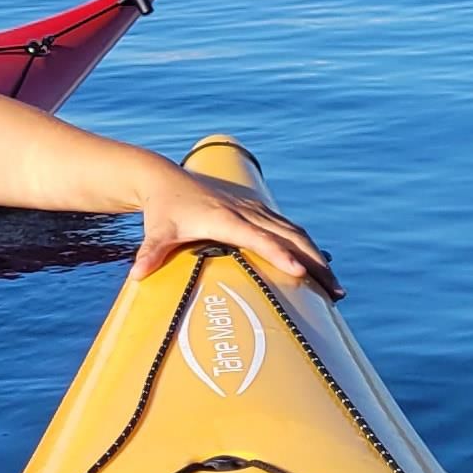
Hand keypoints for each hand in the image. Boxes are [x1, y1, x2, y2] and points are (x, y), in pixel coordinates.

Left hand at [133, 163, 338, 294]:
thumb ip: (151, 251)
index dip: (279, 254)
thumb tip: (137, 273)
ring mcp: (255, 209)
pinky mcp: (258, 210)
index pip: (258, 238)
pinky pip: (289, 228)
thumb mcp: (156, 230)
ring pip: (295, 232)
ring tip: (335, 287)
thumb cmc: (163, 210)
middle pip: (289, 237)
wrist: (166, 179)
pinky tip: (322, 264)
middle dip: (314, 263)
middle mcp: (246, 212)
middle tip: (334, 293)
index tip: (301, 273)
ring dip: (318, 257)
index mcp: (224, 219)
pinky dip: (308, 246)